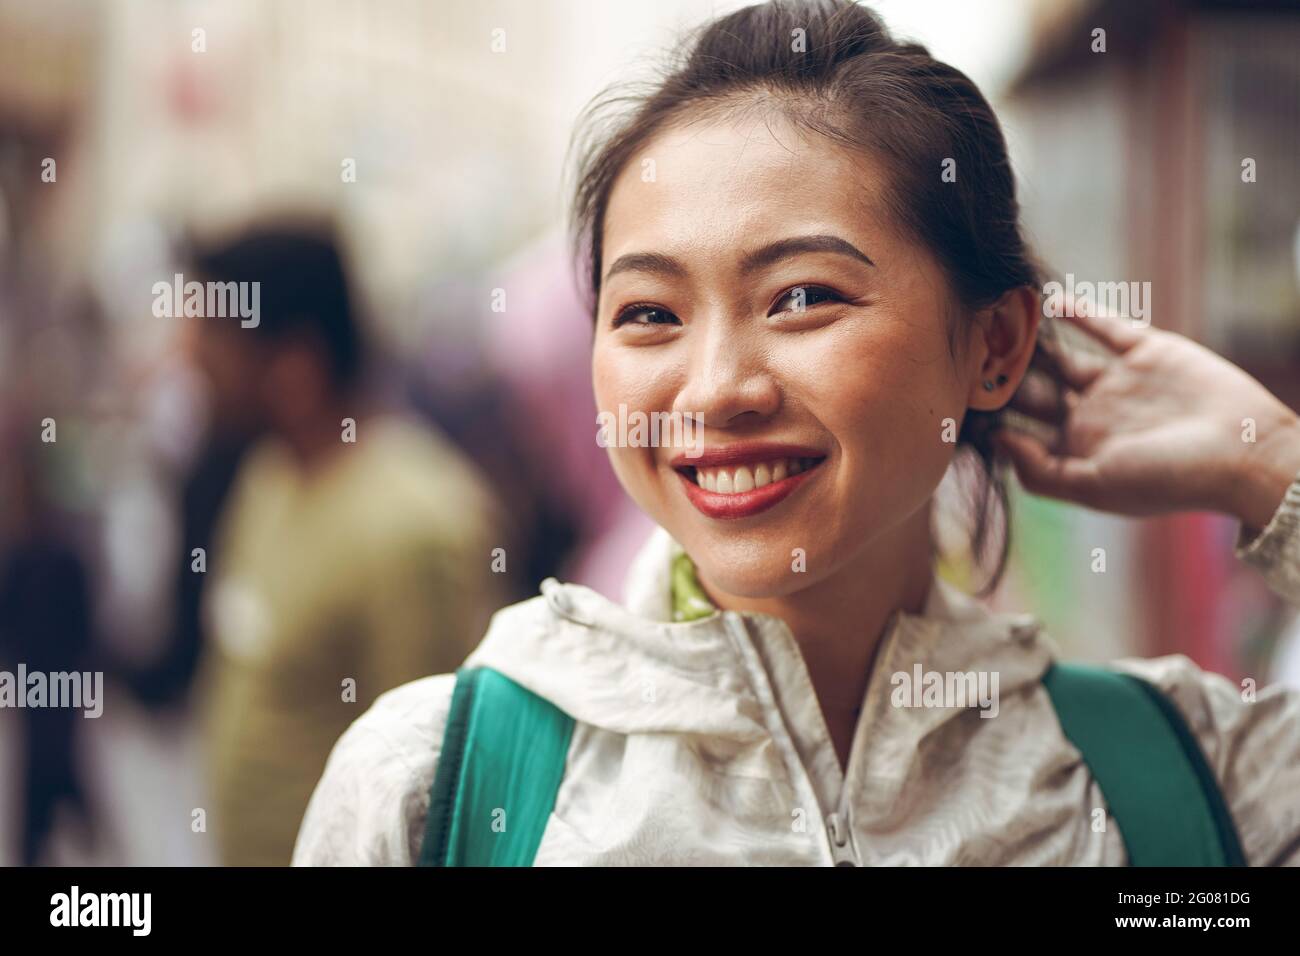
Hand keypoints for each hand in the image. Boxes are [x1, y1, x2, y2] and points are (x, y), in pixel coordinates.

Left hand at [991, 302, 1299, 530]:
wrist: (1243, 454)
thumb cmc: (1169, 481)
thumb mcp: (1095, 486)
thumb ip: (1042, 471)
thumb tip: (997, 441)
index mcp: (1075, 450)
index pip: (1020, 427)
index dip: (989, 412)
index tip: (950, 394)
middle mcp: (1091, 415)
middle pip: (1033, 388)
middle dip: (1000, 373)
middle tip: (961, 350)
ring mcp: (1117, 382)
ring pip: (1060, 355)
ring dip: (1029, 341)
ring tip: (994, 322)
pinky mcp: (1147, 351)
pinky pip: (1103, 327)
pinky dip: (1076, 312)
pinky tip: (1045, 300)